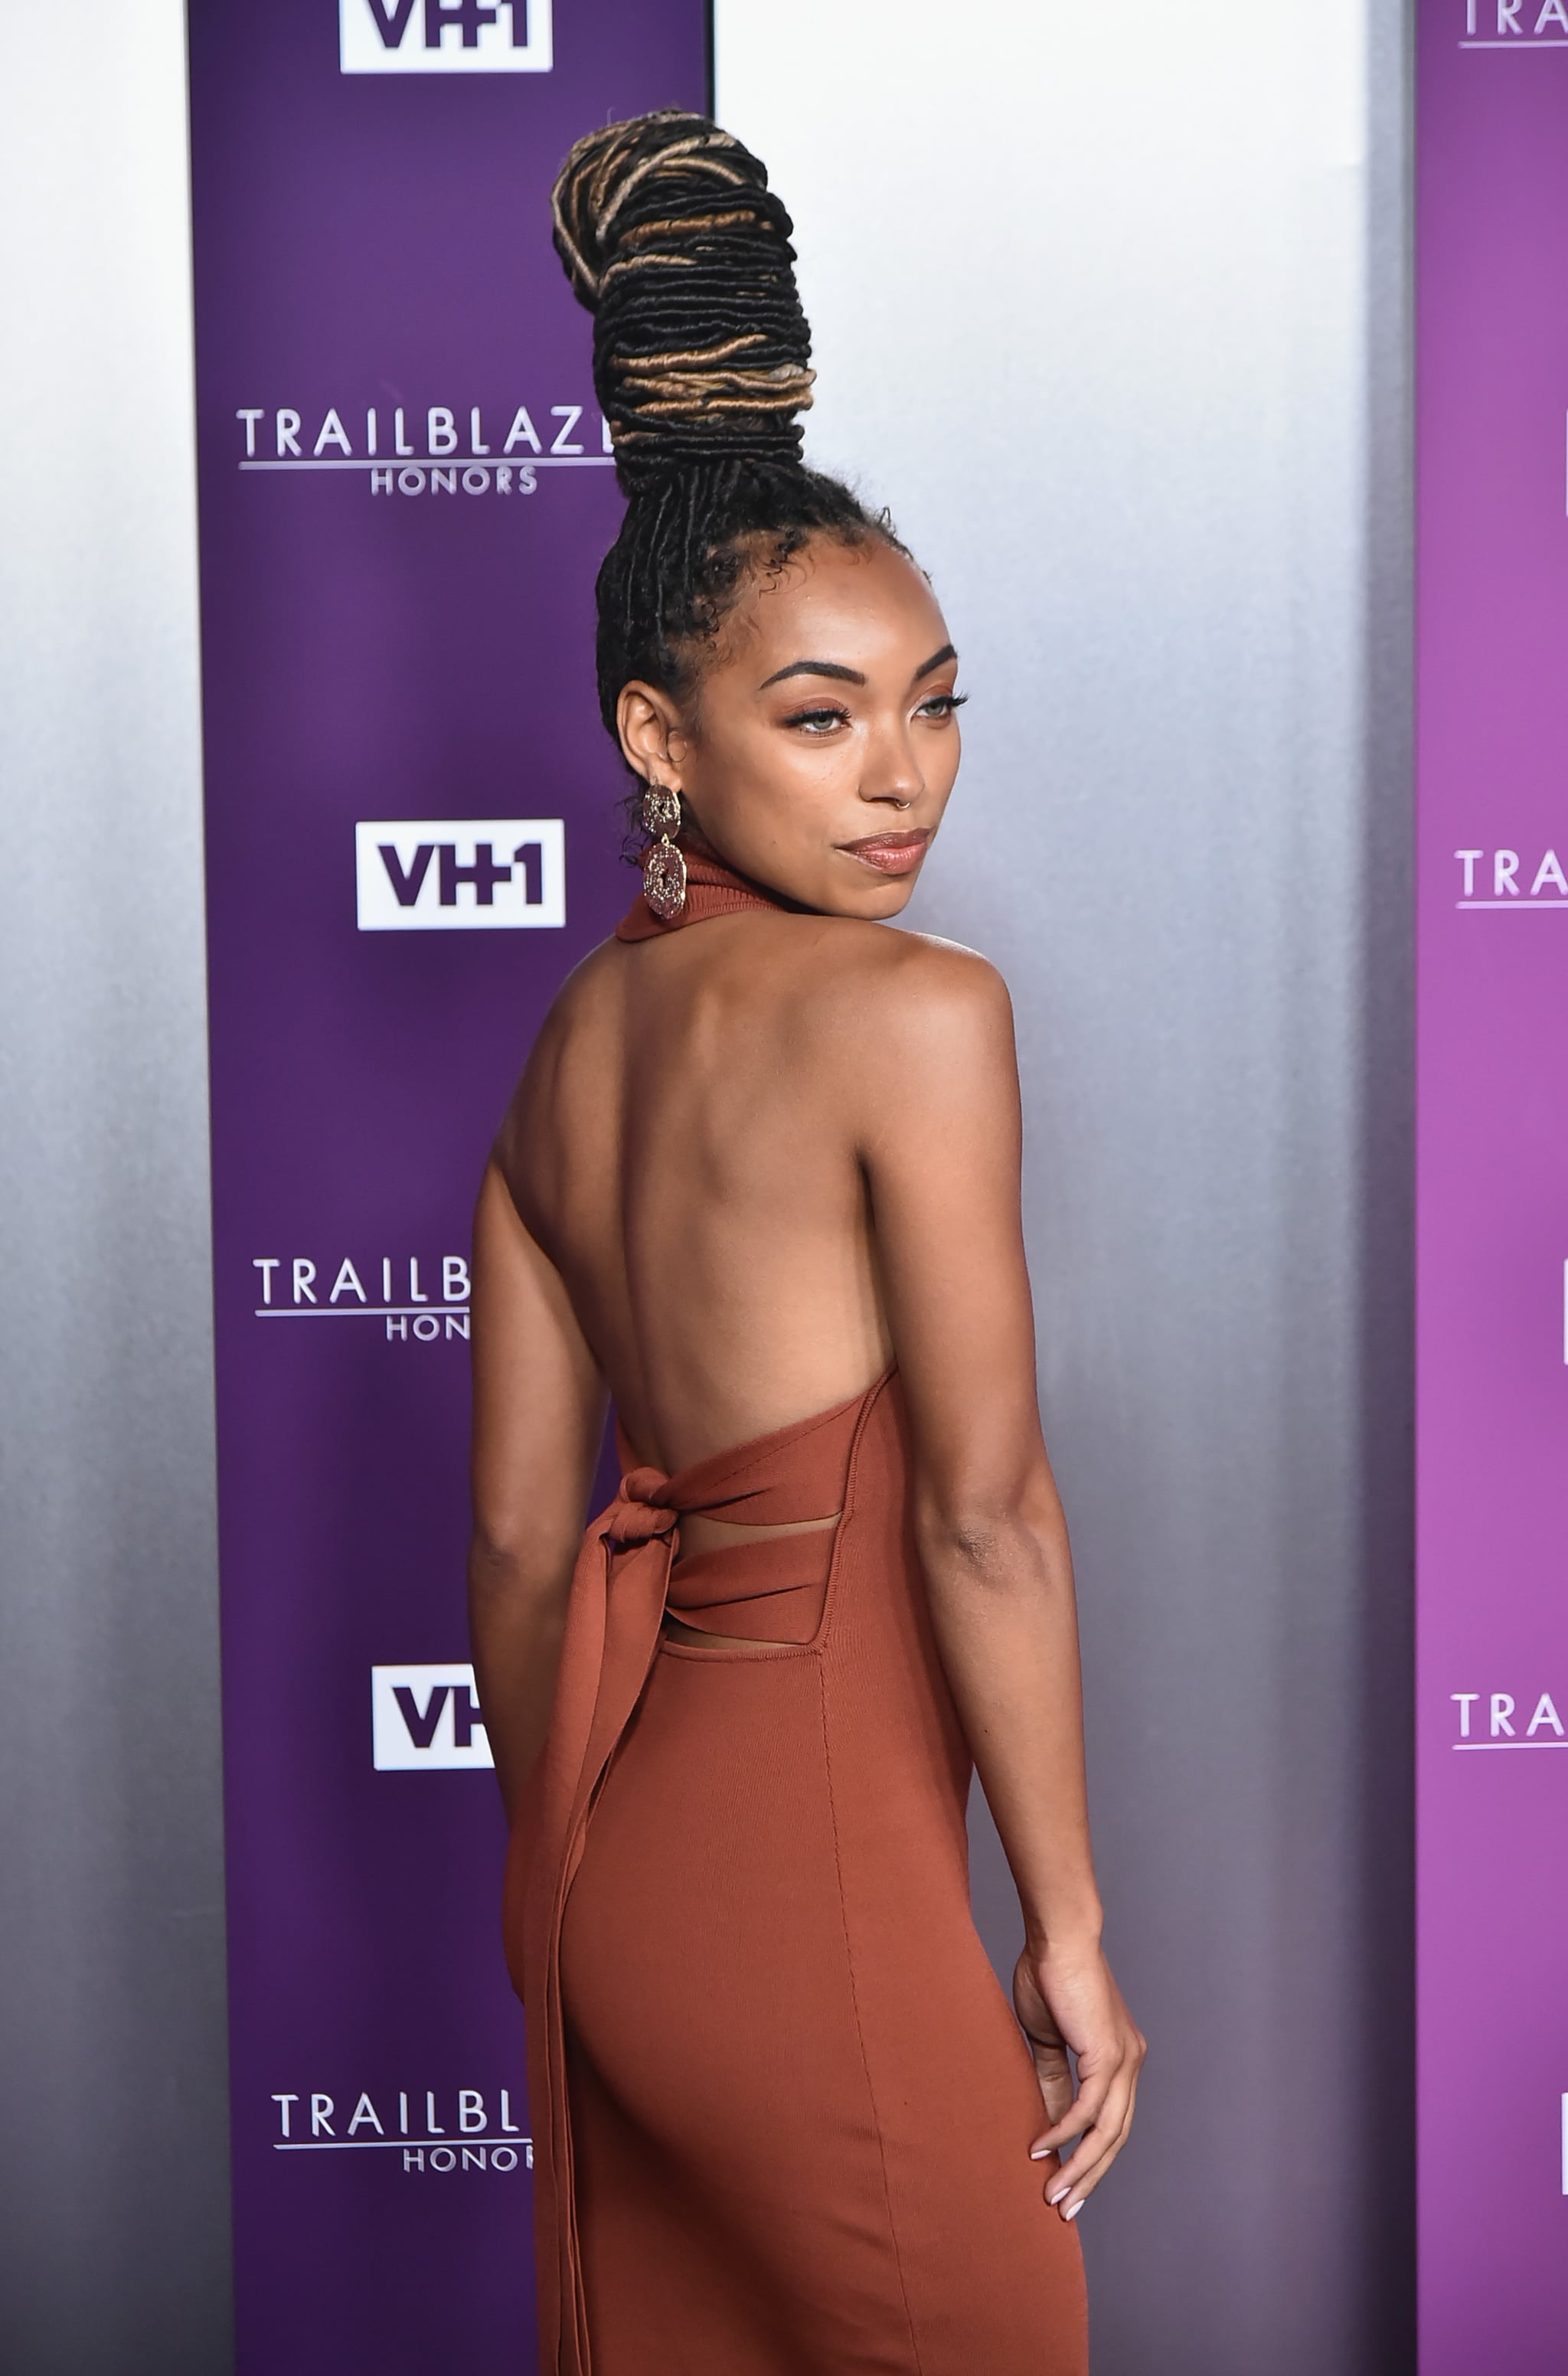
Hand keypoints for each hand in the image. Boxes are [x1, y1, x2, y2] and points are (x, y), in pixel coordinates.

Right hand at [1014, 1939, 1144, 2221]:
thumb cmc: (1049, 1978)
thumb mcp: (1048, 2041)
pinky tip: (1042, 2147)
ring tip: (1052, 2194)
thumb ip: (1053, 2081)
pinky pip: (1088, 2109)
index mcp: (1120, 2059)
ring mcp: (1124, 2060)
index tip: (1068, 2186)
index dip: (1091, 2159)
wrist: (1057, 1938)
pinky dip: (1065, 2132)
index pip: (1112, 2123)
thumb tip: (1050, 2126)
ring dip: (1080, 2167)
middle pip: (1116, 2139)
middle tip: (1064, 2208)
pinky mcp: (1107, 2055)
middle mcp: (1131, 2063)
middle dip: (1090, 2177)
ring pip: (1108, 2133)